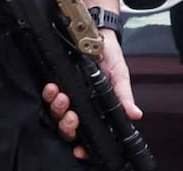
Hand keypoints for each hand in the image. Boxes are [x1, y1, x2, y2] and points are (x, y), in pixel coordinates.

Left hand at [42, 30, 142, 158]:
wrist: (95, 32)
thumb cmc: (109, 55)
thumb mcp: (120, 75)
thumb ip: (124, 96)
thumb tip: (135, 114)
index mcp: (96, 107)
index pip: (88, 132)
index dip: (82, 143)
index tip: (79, 150)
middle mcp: (80, 103)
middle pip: (68, 127)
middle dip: (68, 125)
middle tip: (72, 116)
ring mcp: (68, 93)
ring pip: (56, 113)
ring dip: (58, 108)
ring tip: (63, 97)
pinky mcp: (57, 81)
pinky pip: (48, 95)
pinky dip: (49, 94)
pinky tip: (53, 88)